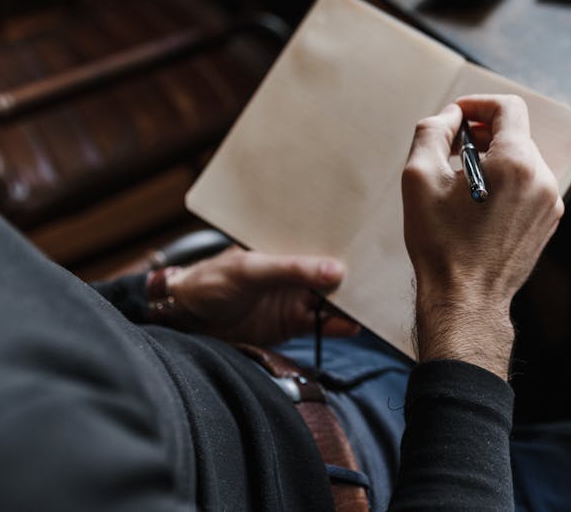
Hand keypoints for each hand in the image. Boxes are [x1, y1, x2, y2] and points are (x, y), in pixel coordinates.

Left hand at [161, 247, 358, 345]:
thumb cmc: (210, 282)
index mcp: (285, 247)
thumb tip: (336, 270)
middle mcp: (295, 271)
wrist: (184, 322)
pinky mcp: (293, 324)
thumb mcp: (250, 269)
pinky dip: (340, 326)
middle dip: (358, 274)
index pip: (322, 243)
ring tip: (377, 302)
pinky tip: (356, 325)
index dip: (347, 244)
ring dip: (353, 303)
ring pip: (333, 300)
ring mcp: (296, 298)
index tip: (373, 244)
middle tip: (386, 276)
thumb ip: (292, 269)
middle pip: (334, 273)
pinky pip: (323, 325)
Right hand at [401, 94, 563, 378]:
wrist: (466, 300)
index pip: (508, 108)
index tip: (457, 115)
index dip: (478, 103)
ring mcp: (550, 202)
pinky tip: (478, 202)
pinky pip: (528, 185)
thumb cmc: (441, 243)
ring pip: (522, 160)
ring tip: (461, 181)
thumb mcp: (419, 177)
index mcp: (516, 162)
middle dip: (481, 134)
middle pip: (515, 134)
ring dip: (493, 159)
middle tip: (449, 150)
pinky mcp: (548, 222)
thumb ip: (433, 130)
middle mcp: (542, 178)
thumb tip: (450, 115)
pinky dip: (505, 182)